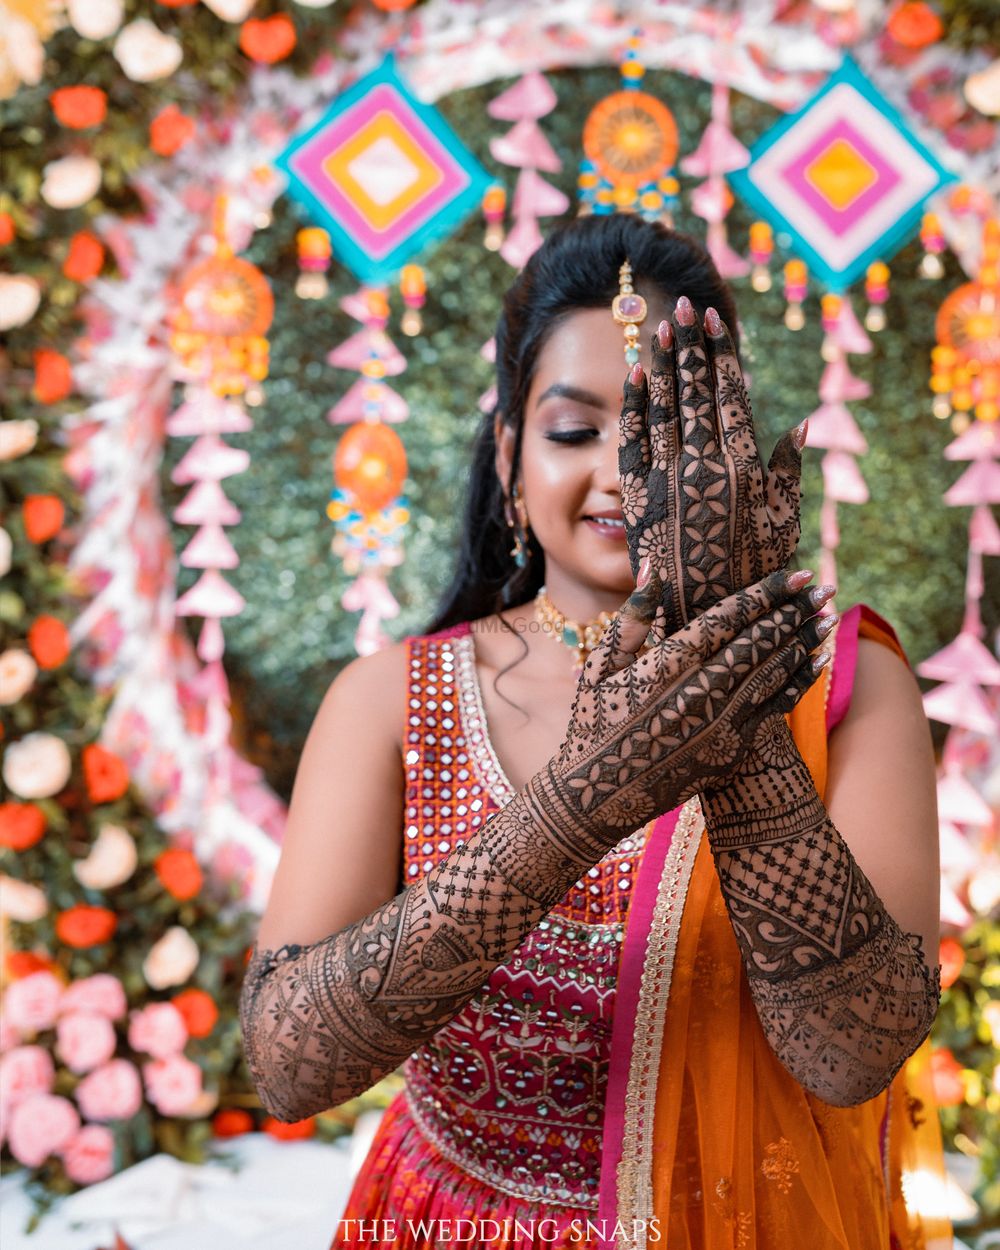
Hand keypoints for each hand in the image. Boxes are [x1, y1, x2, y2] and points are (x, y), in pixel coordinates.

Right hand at [523, 570, 831, 849]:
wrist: (596, 798)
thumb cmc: (592, 724)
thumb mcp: (599, 666)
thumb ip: (632, 617)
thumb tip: (656, 567)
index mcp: (666, 665)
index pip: (728, 619)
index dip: (765, 594)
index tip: (796, 574)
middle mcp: (699, 692)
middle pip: (759, 642)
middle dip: (794, 612)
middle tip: (826, 588)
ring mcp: (719, 724)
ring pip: (773, 673)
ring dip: (804, 642)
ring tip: (829, 617)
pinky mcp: (729, 750)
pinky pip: (775, 710)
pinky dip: (799, 683)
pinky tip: (820, 662)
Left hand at [618, 298, 805, 641]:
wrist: (704, 622)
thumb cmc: (754, 576)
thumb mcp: (782, 525)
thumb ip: (787, 472)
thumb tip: (798, 425)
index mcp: (743, 468)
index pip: (729, 396)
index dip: (719, 354)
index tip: (713, 320)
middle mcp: (704, 467)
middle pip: (695, 393)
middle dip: (689, 347)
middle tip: (682, 307)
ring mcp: (667, 481)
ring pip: (663, 410)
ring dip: (662, 366)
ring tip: (659, 329)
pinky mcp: (638, 499)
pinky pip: (633, 444)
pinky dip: (634, 409)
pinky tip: (635, 378)